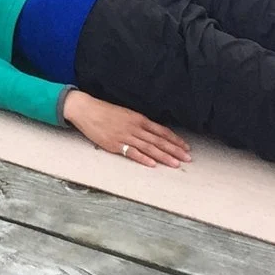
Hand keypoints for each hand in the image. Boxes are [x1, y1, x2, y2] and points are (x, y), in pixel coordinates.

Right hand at [60, 90, 189, 166]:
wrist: (87, 110)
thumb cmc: (106, 111)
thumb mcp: (126, 113)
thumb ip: (139, 123)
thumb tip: (153, 132)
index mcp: (139, 119)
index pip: (162, 131)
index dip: (175, 140)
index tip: (186, 147)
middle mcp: (135, 127)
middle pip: (158, 141)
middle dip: (174, 150)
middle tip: (187, 158)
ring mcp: (125, 136)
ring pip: (149, 148)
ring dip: (164, 156)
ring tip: (175, 164)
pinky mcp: (115, 144)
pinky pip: (131, 153)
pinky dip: (143, 159)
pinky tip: (152, 164)